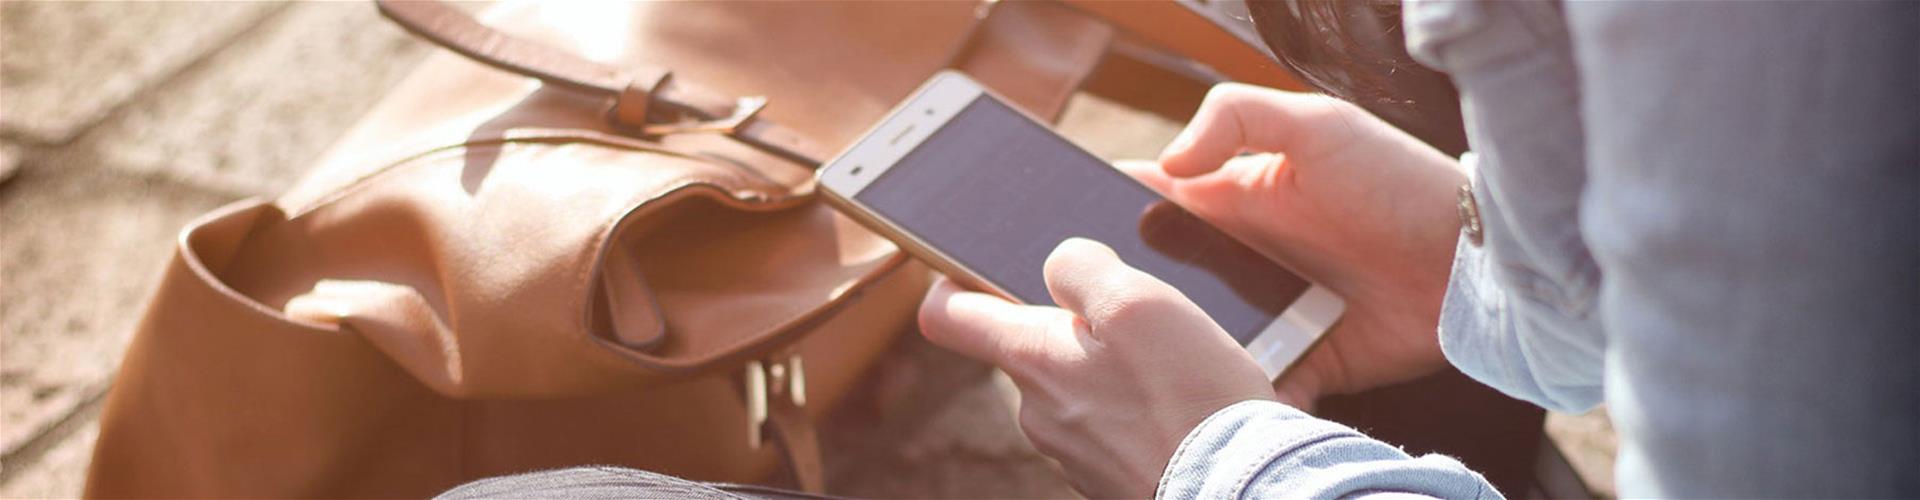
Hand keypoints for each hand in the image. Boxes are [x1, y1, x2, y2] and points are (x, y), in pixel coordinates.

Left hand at [919, 238, 1276, 497]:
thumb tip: (1061, 264)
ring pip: (1077, 385)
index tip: (967, 268)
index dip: (951, 283)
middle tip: (1133, 314)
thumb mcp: (1138, 303)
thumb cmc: (1188, 397)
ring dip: (1114, 365)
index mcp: (1031, 359)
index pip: (947, 318)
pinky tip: (1183, 402)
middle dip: (1072, 323)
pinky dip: (1138, 405)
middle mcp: (1037, 411)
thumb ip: (1082, 269)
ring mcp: (1072, 450)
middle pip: (1029, 347)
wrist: (1235, 491)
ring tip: (1173, 362)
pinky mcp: (1108, 474)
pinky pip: (1112, 423)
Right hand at [1121, 83, 1469, 407]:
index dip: (1107, 218)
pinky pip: (1255, 386)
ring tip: (1156, 364)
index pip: (1151, 206)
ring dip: (1179, 354)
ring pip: (1199, 342)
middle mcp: (1241, 260)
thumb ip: (1233, 118)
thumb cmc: (1398, 181)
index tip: (1069, 236)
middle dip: (1131, 301)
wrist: (1472, 259)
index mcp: (1232, 200)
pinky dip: (1239, 396)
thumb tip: (1164, 165)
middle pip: (1162, 285)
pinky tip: (1222, 398)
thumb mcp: (1316, 123)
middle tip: (1106, 315)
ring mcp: (1269, 315)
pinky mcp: (1302, 363)